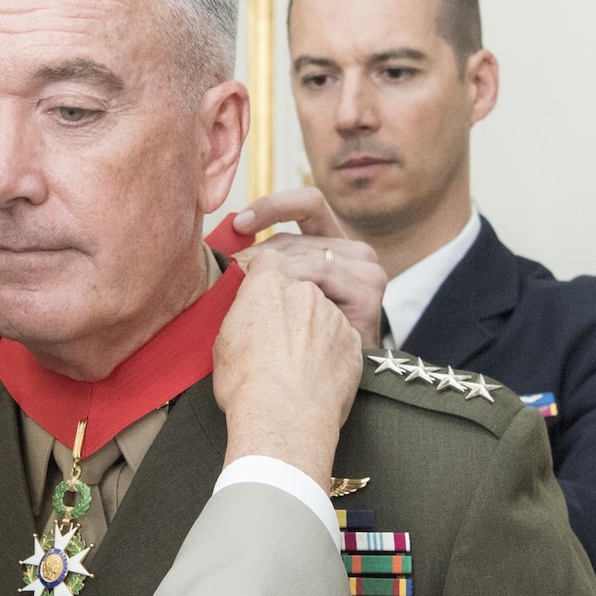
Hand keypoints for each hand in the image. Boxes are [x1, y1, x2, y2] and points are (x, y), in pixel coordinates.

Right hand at [213, 253, 360, 486]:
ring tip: (294, 360)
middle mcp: (305, 292)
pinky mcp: (353, 341)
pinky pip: (340, 337)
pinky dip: (329, 349)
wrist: (283, 419)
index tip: (259, 290)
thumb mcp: (223, 340)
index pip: (270, 258)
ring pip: (321, 312)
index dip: (264, 273)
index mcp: (268, 285)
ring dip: (310, 327)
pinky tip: (313, 372)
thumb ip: (241, 311)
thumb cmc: (245, 383)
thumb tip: (246, 307)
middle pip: (299, 284)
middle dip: (289, 302)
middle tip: (274, 332)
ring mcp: (333, 316)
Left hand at [229, 187, 385, 347]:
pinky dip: (295, 284)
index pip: (307, 204)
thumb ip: (261, 265)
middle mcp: (354, 252)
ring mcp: (366, 270)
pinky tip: (282, 306)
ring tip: (253, 303)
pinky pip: (321, 272)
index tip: (238, 224)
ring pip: (306, 255)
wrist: (311, 391)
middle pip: (295, 238)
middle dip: (257, 257)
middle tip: (230, 278)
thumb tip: (227, 243)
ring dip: (273, 276)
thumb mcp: (274, 292)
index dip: (272, 206)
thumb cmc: (286, 346)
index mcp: (331, 244)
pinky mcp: (369, 291)